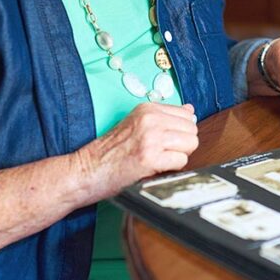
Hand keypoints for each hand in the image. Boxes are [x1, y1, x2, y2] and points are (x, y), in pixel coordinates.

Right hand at [76, 102, 198, 195]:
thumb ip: (164, 116)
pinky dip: (172, 168)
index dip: (180, 132)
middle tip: (162, 153)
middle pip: (192, 130)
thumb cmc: (111, 152)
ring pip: (190, 144)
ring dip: (178, 156)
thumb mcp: (136, 124)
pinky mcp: (150, 157)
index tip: (165, 141)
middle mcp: (150, 119)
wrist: (87, 170)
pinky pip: (181, 161)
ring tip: (158, 160)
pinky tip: (155, 168)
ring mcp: (151, 137)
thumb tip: (190, 110)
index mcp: (147, 109)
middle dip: (182, 145)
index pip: (187, 115)